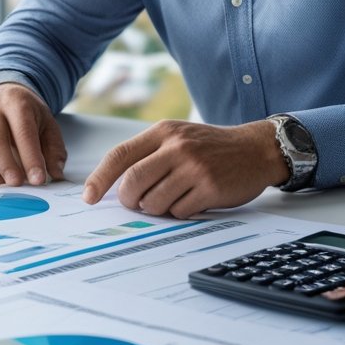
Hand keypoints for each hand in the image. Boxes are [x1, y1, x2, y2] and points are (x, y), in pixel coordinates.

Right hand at [0, 83, 66, 185]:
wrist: (3, 93)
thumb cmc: (26, 113)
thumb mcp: (47, 124)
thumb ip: (54, 149)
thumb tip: (55, 173)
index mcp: (16, 102)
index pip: (23, 132)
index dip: (31, 158)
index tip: (38, 179)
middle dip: (6, 166)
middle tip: (16, 183)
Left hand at [82, 120, 287, 218]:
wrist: (255, 149)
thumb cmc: (211, 147)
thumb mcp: (178, 137)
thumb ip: (149, 155)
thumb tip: (115, 186)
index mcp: (163, 132)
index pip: (120, 155)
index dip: (100, 179)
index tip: (89, 197)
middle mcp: (176, 147)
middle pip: (132, 183)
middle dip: (130, 201)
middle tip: (138, 204)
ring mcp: (194, 167)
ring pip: (154, 202)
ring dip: (157, 208)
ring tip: (173, 198)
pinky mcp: (209, 188)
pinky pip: (178, 212)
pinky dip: (180, 213)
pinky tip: (192, 201)